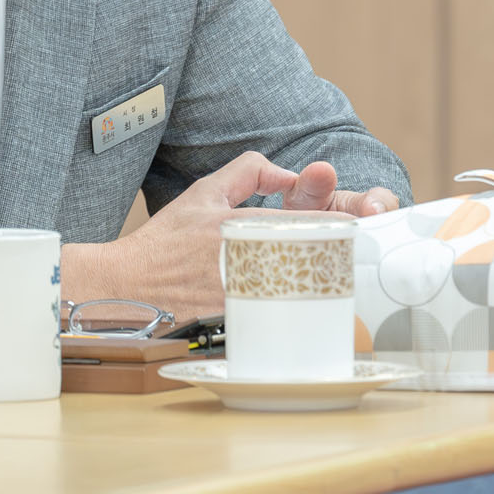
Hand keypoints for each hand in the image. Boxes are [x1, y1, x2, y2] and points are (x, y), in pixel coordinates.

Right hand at [60, 153, 401, 318]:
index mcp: (242, 225)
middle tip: (362, 254)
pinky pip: (278, 315)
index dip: (342, 226)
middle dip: (341, 257)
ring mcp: (243, 294)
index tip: (363, 227)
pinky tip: (315, 310)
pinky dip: (299, 310)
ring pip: (300, 290)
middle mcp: (246, 261)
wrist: (130, 285)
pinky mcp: (237, 321)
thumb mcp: (205, 192)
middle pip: (311, 261)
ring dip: (325, 284)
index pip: (306, 224)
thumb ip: (249, 173)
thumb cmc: (167, 240)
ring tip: (347, 280)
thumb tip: (288, 174)